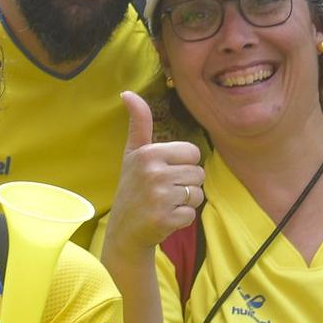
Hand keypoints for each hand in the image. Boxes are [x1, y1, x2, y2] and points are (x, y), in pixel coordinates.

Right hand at [106, 90, 204, 255]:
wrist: (124, 230)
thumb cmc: (133, 186)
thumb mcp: (133, 153)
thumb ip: (138, 122)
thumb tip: (127, 93)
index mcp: (149, 153)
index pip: (193, 153)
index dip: (184, 164)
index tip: (165, 172)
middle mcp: (153, 173)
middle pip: (198, 174)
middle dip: (187, 184)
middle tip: (164, 191)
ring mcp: (159, 197)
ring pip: (198, 194)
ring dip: (186, 202)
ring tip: (164, 204)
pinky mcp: (164, 219)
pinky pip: (191, 214)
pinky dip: (182, 219)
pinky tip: (164, 218)